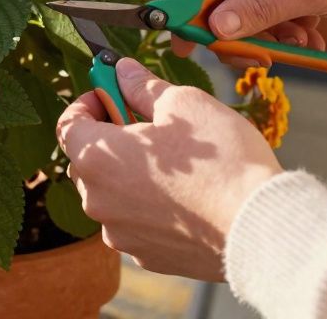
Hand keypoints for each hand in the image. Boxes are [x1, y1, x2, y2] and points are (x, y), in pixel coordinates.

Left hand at [55, 58, 280, 280]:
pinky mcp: (145, 256)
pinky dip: (149, 205)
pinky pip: (136, 221)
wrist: (258, 228)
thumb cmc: (221, 161)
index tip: (112, 93)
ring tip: (173, 161)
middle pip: (88, 160)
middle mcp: (98, 200)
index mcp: (98, 158)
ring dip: (130, 173)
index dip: (88, 102)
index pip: (68, 125)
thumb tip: (123, 71)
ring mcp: (120, 233)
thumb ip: (143, 86)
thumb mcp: (183, 104)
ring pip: (112, 194)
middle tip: (147, 122)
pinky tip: (184, 195)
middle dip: (110, 137)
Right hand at [174, 0, 326, 56]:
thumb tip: (214, 27)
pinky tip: (311, 40)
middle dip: (240, 27)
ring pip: (252, 3)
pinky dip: (287, 27)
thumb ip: (260, 9)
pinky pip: (276, 5)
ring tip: (301, 46)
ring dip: (269, 32)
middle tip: (257, 58)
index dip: (191, 6)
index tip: (183, 43)